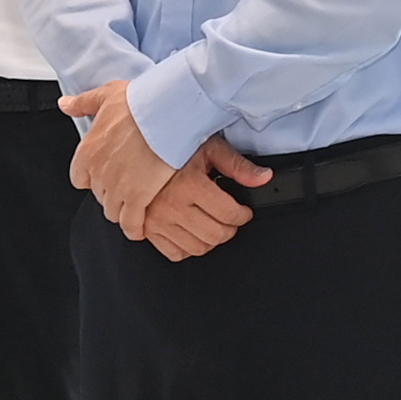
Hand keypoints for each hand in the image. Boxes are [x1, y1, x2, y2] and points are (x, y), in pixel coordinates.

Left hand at [61, 79, 177, 233]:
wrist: (165, 113)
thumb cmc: (139, 103)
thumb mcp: (105, 96)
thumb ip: (83, 103)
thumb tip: (66, 104)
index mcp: (87, 152)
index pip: (79, 178)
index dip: (92, 177)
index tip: (105, 172)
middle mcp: (98, 174)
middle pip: (98, 195)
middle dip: (110, 192)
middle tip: (127, 183)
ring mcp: (117, 189)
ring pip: (113, 211)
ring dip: (122, 210)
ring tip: (134, 204)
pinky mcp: (138, 199)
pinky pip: (131, 224)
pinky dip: (134, 227)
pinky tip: (140, 227)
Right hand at [142, 139, 272, 259]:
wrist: (137, 149)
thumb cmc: (173, 146)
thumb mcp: (209, 148)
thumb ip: (237, 165)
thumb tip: (263, 178)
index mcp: (189, 184)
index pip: (228, 214)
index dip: (243, 215)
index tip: (243, 212)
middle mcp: (171, 205)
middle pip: (215, 235)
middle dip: (230, 229)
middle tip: (231, 218)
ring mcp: (157, 220)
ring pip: (197, 248)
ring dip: (211, 240)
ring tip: (214, 224)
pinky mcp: (147, 228)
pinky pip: (174, 253)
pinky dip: (188, 248)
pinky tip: (193, 232)